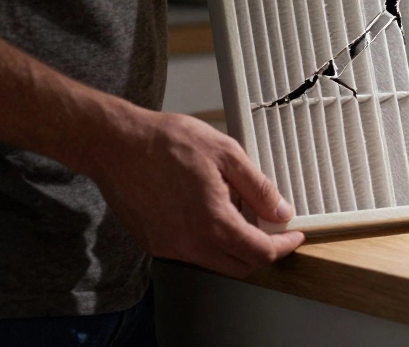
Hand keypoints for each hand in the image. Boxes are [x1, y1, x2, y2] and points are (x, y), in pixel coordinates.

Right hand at [84, 107, 304, 277]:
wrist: (115, 144)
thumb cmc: (166, 142)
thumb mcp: (225, 153)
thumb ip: (258, 187)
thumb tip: (280, 212)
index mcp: (211, 221)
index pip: (259, 252)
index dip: (284, 247)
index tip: (294, 236)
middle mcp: (189, 243)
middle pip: (240, 266)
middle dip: (262, 251)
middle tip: (272, 228)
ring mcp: (168, 246)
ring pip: (215, 262)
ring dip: (234, 247)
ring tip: (237, 212)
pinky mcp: (153, 244)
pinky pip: (191, 253)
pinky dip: (208, 242)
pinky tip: (207, 213)